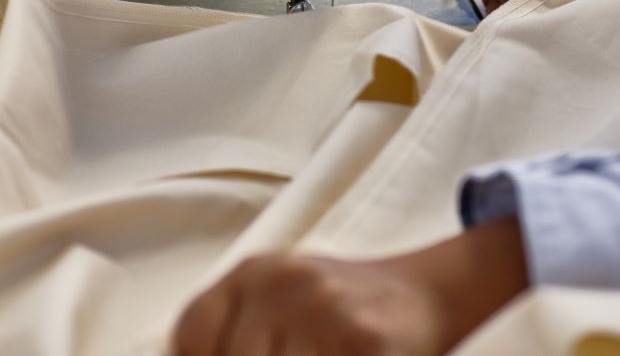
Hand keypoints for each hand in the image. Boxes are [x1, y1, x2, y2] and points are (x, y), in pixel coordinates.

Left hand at [171, 219, 527, 355]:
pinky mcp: (365, 340)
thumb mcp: (279, 302)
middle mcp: (285, 282)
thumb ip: (235, 335)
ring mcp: (326, 309)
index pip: (193, 336)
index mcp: (255, 272)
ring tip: (321, 352)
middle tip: (299, 355)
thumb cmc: (342, 310)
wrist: (426, 293)